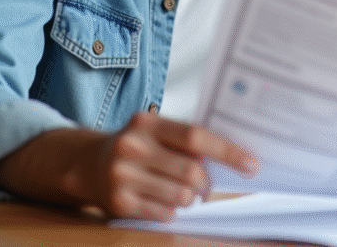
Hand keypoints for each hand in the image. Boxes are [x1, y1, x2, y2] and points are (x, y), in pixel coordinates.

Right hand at [0, 112, 258, 220]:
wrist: (85, 164)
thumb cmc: (136, 147)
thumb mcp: (155, 133)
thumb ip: (186, 141)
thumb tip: (236, 158)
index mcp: (147, 123)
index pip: (195, 137)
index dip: (228, 152)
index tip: (251, 165)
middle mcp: (132, 146)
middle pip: (190, 172)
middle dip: (206, 183)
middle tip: (207, 187)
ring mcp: (122, 175)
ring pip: (181, 196)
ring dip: (189, 198)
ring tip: (180, 192)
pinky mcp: (117, 202)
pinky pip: (164, 213)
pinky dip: (171, 210)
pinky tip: (160, 200)